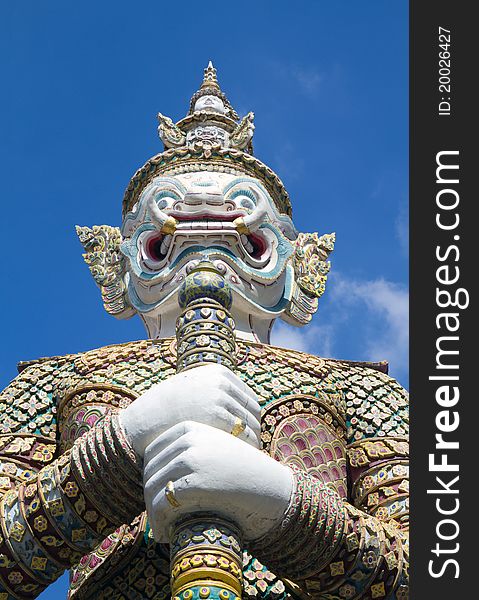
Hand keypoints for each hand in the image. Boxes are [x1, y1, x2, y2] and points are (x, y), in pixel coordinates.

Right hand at [119, 364, 260, 454]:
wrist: (142, 423)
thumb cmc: (166, 412)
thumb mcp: (191, 390)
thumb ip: (213, 393)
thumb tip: (239, 410)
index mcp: (218, 372)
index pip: (249, 398)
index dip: (251, 419)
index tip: (249, 435)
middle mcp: (221, 382)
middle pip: (253, 411)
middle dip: (254, 431)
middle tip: (252, 450)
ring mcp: (219, 399)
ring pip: (251, 425)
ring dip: (252, 442)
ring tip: (248, 459)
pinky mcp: (216, 418)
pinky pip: (244, 437)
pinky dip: (247, 450)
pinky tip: (242, 463)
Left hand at [143, 421, 293, 542]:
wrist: (270, 487)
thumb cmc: (243, 473)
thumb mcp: (215, 449)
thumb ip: (189, 451)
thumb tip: (152, 474)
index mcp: (191, 427)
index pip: (153, 452)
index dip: (150, 477)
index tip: (154, 497)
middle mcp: (188, 439)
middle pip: (150, 470)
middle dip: (149, 499)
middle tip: (156, 519)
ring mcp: (191, 459)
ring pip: (152, 488)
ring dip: (152, 514)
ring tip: (158, 531)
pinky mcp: (195, 482)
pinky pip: (162, 503)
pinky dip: (158, 522)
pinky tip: (164, 535)